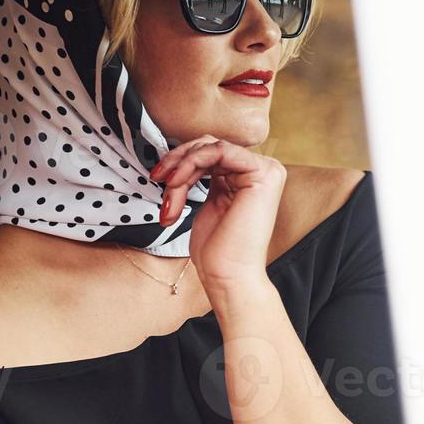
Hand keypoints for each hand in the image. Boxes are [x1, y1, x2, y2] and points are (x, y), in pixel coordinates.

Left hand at [150, 135, 285, 292]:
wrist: (228, 277)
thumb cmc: (217, 251)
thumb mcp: (206, 203)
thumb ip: (202, 178)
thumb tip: (182, 158)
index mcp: (249, 177)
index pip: (210, 152)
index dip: (180, 160)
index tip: (157, 178)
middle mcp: (261, 170)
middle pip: (209, 145)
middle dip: (177, 161)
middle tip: (157, 180)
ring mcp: (266, 170)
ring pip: (210, 146)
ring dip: (181, 167)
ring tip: (169, 192)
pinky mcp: (263, 174)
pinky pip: (220, 150)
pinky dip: (192, 162)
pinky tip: (178, 182)